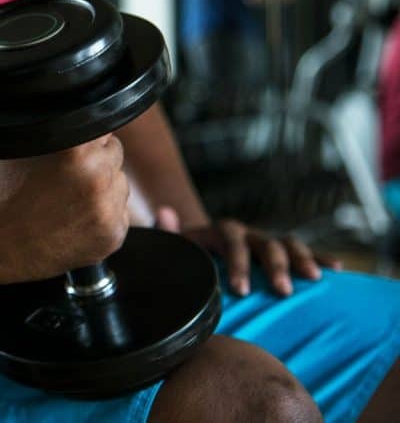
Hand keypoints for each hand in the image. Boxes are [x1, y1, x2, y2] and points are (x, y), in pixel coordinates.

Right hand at [0, 135, 129, 285]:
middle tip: (57, 179)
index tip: (64, 151)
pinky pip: (116, 218)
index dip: (82, 136)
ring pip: (117, 186)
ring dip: (98, 192)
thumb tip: (64, 102)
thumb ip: (46, 120)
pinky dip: (97, 221)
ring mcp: (105, 208)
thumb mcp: (10, 137)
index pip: (101, 124)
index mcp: (75, 144)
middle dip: (92, 163)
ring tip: (58, 203)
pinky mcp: (109, 237)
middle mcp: (96, 174)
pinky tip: (65, 223)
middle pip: (113, 154)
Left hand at [154, 207, 341, 295]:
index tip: (240, 291)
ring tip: (314, 279)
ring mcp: (266, 242)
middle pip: (264, 243)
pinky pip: (305, 253)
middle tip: (281, 291)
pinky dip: (320, 258)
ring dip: (302, 259)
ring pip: (288, 244)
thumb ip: (169, 234)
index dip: (238, 262)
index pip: (231, 239)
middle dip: (274, 265)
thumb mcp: (177, 247)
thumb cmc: (188, 257)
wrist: (201, 252)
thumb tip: (164, 211)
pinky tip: (337, 270)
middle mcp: (246, 234)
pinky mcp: (282, 253)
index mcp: (220, 233)